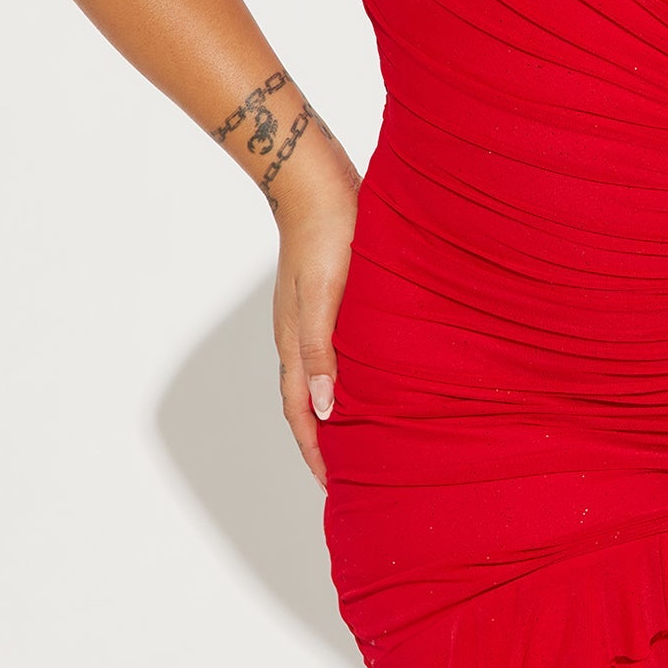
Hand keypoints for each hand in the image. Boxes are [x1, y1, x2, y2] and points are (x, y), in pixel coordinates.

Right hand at [272, 184, 359, 489]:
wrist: (318, 181)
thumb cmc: (325, 235)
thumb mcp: (322, 298)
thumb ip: (320, 352)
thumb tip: (322, 410)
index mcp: (294, 342)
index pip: (299, 413)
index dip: (315, 451)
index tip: (332, 486)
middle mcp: (299, 336)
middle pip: (307, 402)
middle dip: (323, 440)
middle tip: (349, 475)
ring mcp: (314, 317)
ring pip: (322, 377)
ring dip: (337, 410)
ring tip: (364, 436)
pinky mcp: (331, 298)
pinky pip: (336, 350)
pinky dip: (348, 375)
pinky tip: (374, 375)